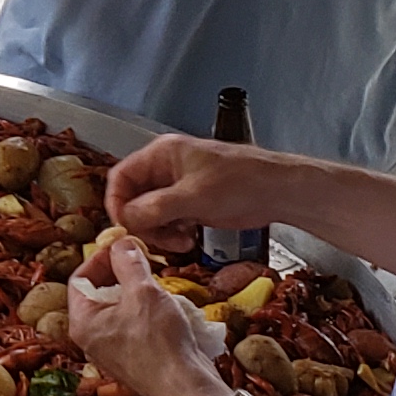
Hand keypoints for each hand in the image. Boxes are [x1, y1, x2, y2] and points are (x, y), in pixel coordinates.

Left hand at [65, 231, 228, 395]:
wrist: (186, 388)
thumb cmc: (160, 343)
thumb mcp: (143, 291)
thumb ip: (129, 263)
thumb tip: (122, 244)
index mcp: (83, 323)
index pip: (79, 279)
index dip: (100, 257)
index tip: (123, 246)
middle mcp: (92, 339)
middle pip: (99, 293)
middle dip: (122, 273)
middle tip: (143, 261)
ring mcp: (112, 351)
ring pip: (120, 309)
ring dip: (139, 292)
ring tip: (159, 284)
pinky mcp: (134, 359)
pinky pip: (135, 326)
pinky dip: (149, 312)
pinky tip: (169, 308)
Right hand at [104, 132, 292, 253]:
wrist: (277, 192)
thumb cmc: (242, 182)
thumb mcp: (194, 196)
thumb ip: (156, 207)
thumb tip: (127, 219)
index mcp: (162, 154)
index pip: (121, 176)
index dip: (117, 202)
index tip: (125, 226)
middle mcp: (166, 168)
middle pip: (133, 198)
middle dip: (142, 222)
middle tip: (155, 239)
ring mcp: (178, 187)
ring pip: (149, 213)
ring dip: (158, 232)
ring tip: (178, 241)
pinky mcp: (190, 204)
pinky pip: (166, 221)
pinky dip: (171, 233)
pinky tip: (187, 239)